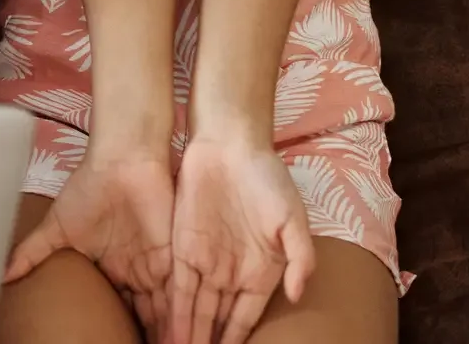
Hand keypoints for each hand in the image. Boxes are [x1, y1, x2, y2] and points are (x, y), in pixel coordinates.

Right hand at [6, 148, 174, 339]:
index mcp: (114, 269)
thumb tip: (0, 274)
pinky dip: (178, 319)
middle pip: (147, 318)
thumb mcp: (56, 227)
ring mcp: (158, 267)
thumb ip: (32, 253)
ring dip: (168, 335)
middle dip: (148, 338)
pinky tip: (178, 340)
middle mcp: (138, 272)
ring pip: (165, 313)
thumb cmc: (89, 188)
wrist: (121, 161)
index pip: (120, 311)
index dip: (119, 333)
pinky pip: (178, 296)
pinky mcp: (174, 259)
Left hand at [168, 134, 315, 343]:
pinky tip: (168, 332)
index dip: (237, 341)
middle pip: (218, 321)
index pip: (246, 318)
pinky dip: (172, 310)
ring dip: (187, 334)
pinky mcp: (181, 247)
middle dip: (207, 343)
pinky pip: (176, 286)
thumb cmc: (267, 180)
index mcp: (261, 273)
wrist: (231, 145)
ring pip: (195, 310)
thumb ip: (300, 257)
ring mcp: (206, 261)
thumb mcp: (293, 218)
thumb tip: (298, 295)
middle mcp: (231, 273)